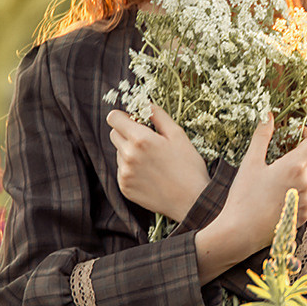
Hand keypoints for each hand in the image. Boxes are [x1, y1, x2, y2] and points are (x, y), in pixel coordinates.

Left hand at [106, 105, 209, 221]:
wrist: (192, 202)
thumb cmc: (189, 167)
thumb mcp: (178, 135)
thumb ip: (158, 116)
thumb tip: (145, 104)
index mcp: (140, 139)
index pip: (113, 118)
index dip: (123, 116)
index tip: (134, 120)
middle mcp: (128, 156)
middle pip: (113, 134)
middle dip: (126, 132)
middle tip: (147, 140)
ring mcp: (125, 174)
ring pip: (118, 153)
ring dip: (129, 152)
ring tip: (152, 161)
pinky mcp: (125, 188)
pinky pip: (122, 170)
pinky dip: (131, 169)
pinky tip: (150, 174)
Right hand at [195, 116, 306, 282]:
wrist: (240, 233)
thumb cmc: (243, 196)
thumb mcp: (250, 162)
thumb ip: (262, 137)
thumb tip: (268, 115)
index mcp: (295, 167)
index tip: (294, 132)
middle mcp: (306, 183)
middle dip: (306, 149)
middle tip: (287, 149)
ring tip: (287, 170)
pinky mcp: (304, 215)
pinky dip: (306, 187)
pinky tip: (287, 189)